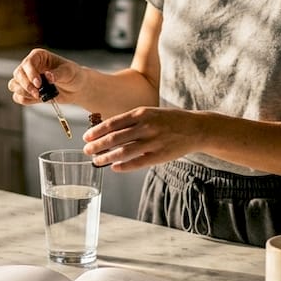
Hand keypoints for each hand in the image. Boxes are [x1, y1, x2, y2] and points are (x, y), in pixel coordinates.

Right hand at [7, 49, 81, 105]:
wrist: (76, 88)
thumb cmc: (73, 74)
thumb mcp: (68, 72)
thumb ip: (57, 74)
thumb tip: (48, 76)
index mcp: (39, 56)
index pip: (27, 63)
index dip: (31, 74)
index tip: (39, 83)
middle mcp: (30, 67)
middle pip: (18, 74)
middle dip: (26, 85)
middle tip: (38, 93)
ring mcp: (28, 79)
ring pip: (14, 85)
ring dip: (23, 92)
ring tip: (38, 96)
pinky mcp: (29, 91)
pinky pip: (18, 96)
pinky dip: (24, 100)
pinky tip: (36, 99)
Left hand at [82, 107, 203, 171]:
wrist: (195, 128)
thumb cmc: (168, 120)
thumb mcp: (149, 113)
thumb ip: (131, 120)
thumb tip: (107, 130)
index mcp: (141, 113)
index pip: (113, 123)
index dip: (97, 131)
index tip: (86, 137)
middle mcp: (146, 126)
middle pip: (115, 138)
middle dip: (97, 145)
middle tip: (87, 150)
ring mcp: (153, 142)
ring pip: (124, 151)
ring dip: (107, 157)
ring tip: (96, 160)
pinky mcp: (160, 156)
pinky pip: (137, 163)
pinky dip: (123, 166)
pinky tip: (114, 168)